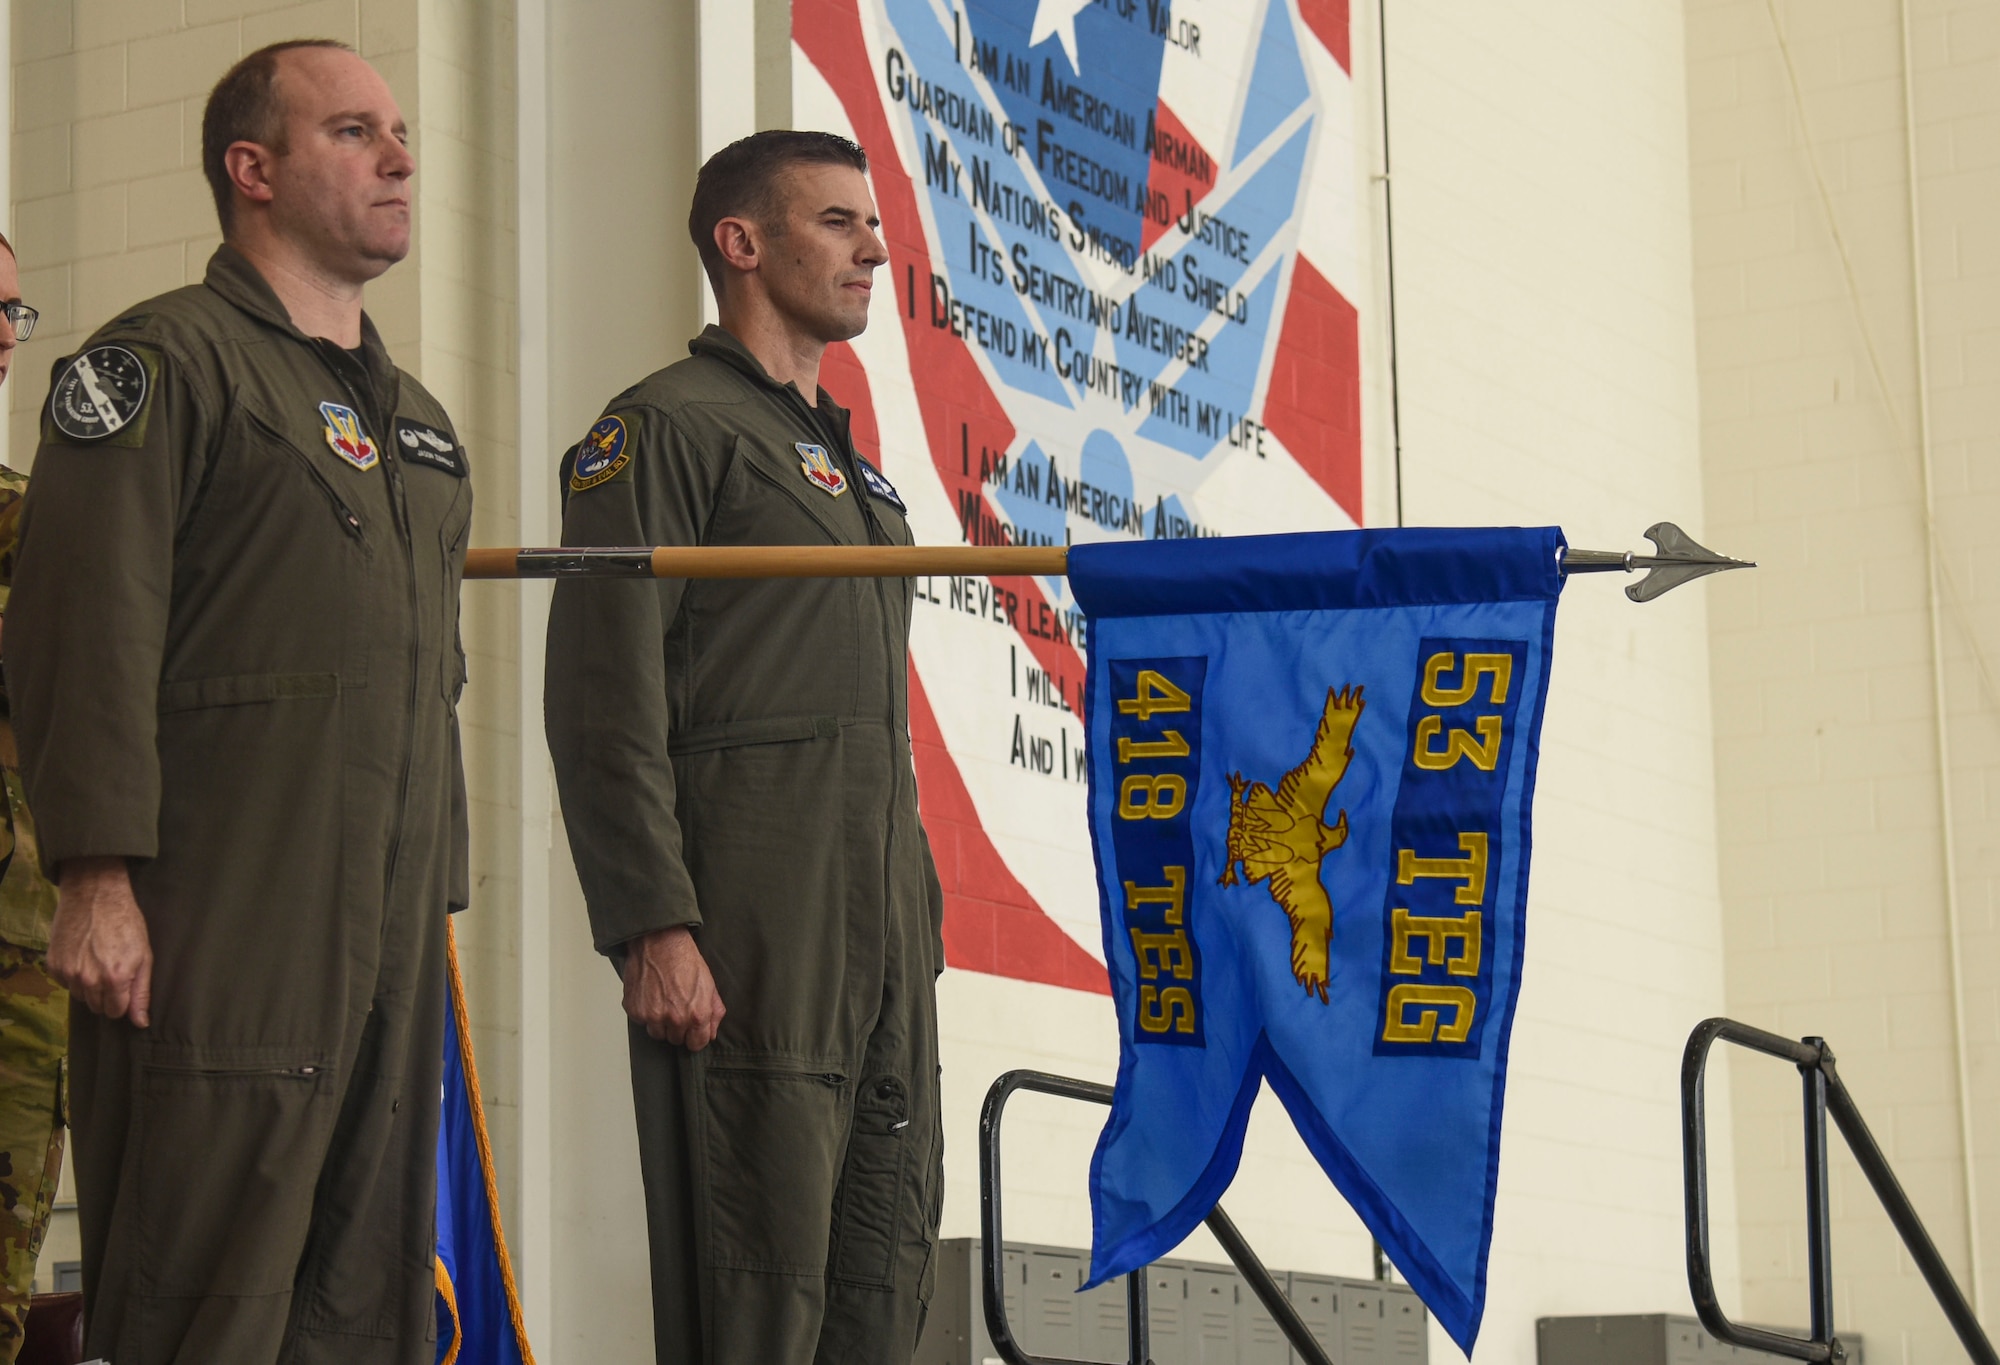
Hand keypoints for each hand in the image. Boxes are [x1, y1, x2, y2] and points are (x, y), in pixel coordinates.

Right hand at [49, 857, 151, 1026]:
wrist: (95, 896)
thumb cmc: (126, 923)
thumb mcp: (144, 956)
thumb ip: (141, 992)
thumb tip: (140, 1022)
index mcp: (115, 979)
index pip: (116, 1012)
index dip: (122, 1002)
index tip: (124, 988)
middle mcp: (89, 980)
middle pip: (97, 1007)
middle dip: (106, 996)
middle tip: (111, 972)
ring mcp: (68, 972)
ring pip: (80, 996)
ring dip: (89, 986)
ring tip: (97, 961)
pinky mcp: (53, 964)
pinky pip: (64, 983)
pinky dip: (72, 975)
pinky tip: (82, 956)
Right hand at [622, 925, 724, 1050]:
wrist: (660, 942)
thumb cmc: (685, 960)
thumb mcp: (709, 985)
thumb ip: (714, 1013)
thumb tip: (711, 1033)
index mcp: (697, 1015)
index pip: (696, 1045)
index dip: (694, 1037)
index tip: (691, 1030)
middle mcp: (675, 1019)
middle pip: (675, 1040)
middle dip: (677, 1028)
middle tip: (676, 1008)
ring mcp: (652, 1016)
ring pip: (657, 1033)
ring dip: (660, 1023)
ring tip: (662, 1001)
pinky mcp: (635, 1010)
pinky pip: (641, 1021)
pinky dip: (644, 1012)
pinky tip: (650, 995)